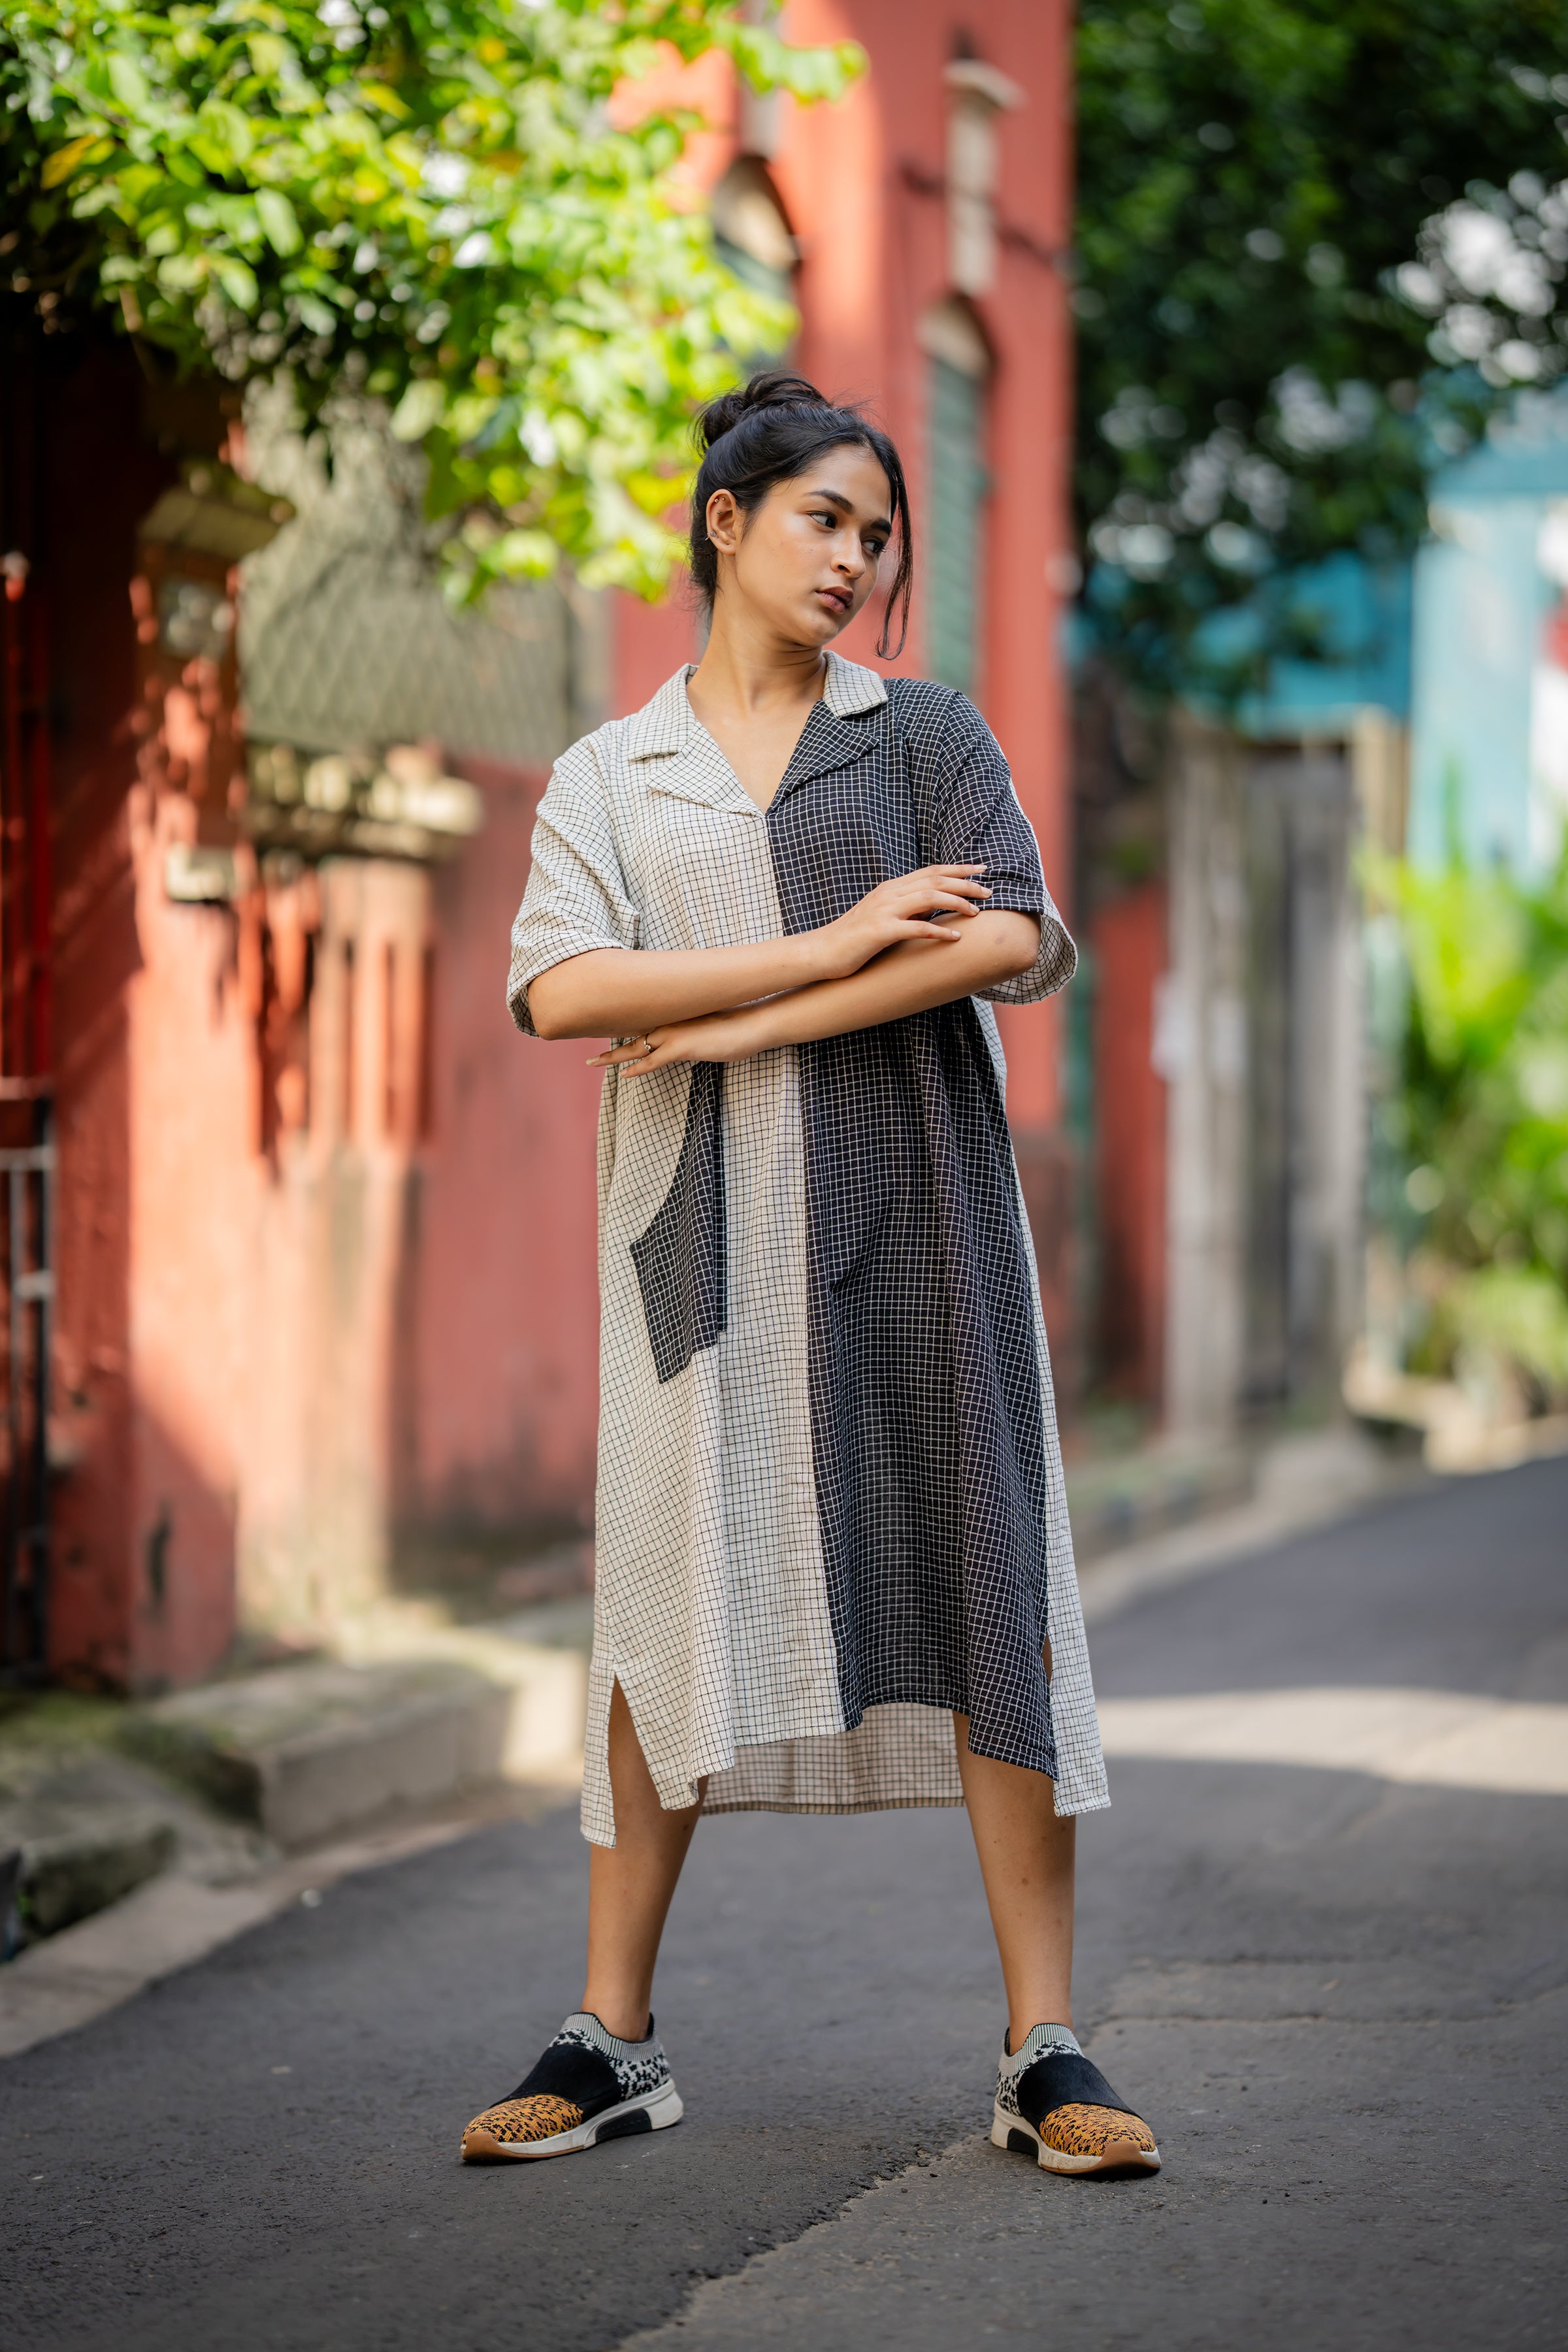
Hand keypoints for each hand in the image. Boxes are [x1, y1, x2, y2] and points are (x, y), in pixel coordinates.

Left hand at [587, 1006, 766, 1074]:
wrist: (755, 1023)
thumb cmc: (739, 1026)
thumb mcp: (712, 1028)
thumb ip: (696, 1032)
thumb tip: (693, 1038)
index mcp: (676, 1016)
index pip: (644, 1023)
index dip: (625, 1029)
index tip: (609, 1034)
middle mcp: (670, 1021)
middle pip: (631, 1033)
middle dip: (610, 1043)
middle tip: (590, 1052)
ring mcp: (674, 1033)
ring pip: (635, 1047)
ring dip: (613, 1056)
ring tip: (593, 1062)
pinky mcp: (682, 1047)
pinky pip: (652, 1061)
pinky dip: (637, 1068)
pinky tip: (624, 1074)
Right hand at [811, 865, 990, 978]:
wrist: (821, 951)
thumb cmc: (854, 939)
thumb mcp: (884, 917)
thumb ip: (906, 909)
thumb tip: (932, 909)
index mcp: (891, 888)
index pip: (931, 871)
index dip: (958, 869)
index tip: (981, 870)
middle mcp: (889, 894)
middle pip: (935, 880)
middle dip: (965, 883)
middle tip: (989, 891)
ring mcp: (884, 911)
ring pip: (929, 898)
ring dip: (957, 903)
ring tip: (977, 912)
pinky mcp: (880, 932)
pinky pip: (916, 928)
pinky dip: (939, 931)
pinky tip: (955, 936)